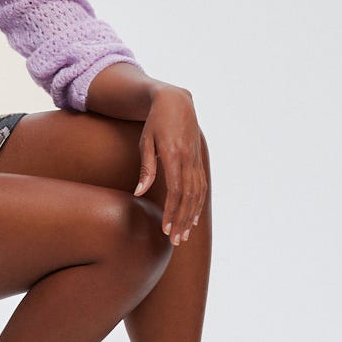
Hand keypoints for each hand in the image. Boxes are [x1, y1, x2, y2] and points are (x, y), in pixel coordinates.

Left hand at [132, 86, 205, 244]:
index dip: (171, 212)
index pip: (175, 191)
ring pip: (197, 194)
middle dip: (182, 220)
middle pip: (188, 197)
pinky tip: (192, 218)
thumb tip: (139, 193)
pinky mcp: (198, 160)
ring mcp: (196, 160)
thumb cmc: (156, 121)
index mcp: (174, 155)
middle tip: (175, 240)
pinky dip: (198, 204)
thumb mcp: (145, 141)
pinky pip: (201, 186)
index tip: (165, 228)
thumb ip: (146, 168)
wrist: (177, 101)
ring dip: (191, 216)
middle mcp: (188, 159)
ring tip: (184, 235)